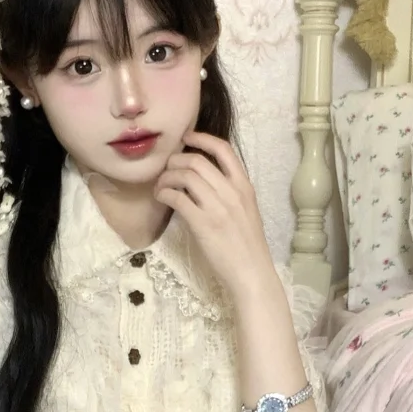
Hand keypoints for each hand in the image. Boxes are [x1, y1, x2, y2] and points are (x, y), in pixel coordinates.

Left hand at [154, 132, 276, 301]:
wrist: (251, 272)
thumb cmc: (247, 245)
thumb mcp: (246, 210)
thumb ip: (229, 192)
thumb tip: (203, 180)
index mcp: (244, 186)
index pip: (223, 149)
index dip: (201, 138)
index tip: (187, 138)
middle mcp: (231, 192)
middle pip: (197, 160)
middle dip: (176, 160)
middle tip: (167, 169)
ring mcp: (217, 207)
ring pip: (185, 176)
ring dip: (166, 177)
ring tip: (161, 186)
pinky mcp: (202, 224)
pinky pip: (177, 197)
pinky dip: (164, 193)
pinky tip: (161, 198)